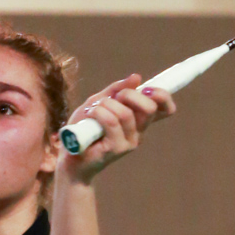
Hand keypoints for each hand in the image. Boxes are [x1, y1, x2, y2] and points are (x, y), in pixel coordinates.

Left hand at [59, 76, 174, 181]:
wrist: (69, 156)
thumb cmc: (84, 128)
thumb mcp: (98, 101)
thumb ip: (116, 90)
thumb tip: (136, 77)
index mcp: (139, 120)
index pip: (165, 109)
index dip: (163, 96)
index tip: (146, 89)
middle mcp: (138, 132)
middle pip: (150, 108)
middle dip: (129, 94)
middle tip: (114, 97)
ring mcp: (129, 142)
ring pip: (125, 113)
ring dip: (106, 104)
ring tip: (93, 110)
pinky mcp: (117, 149)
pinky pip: (110, 121)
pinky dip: (97, 112)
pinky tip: (89, 116)